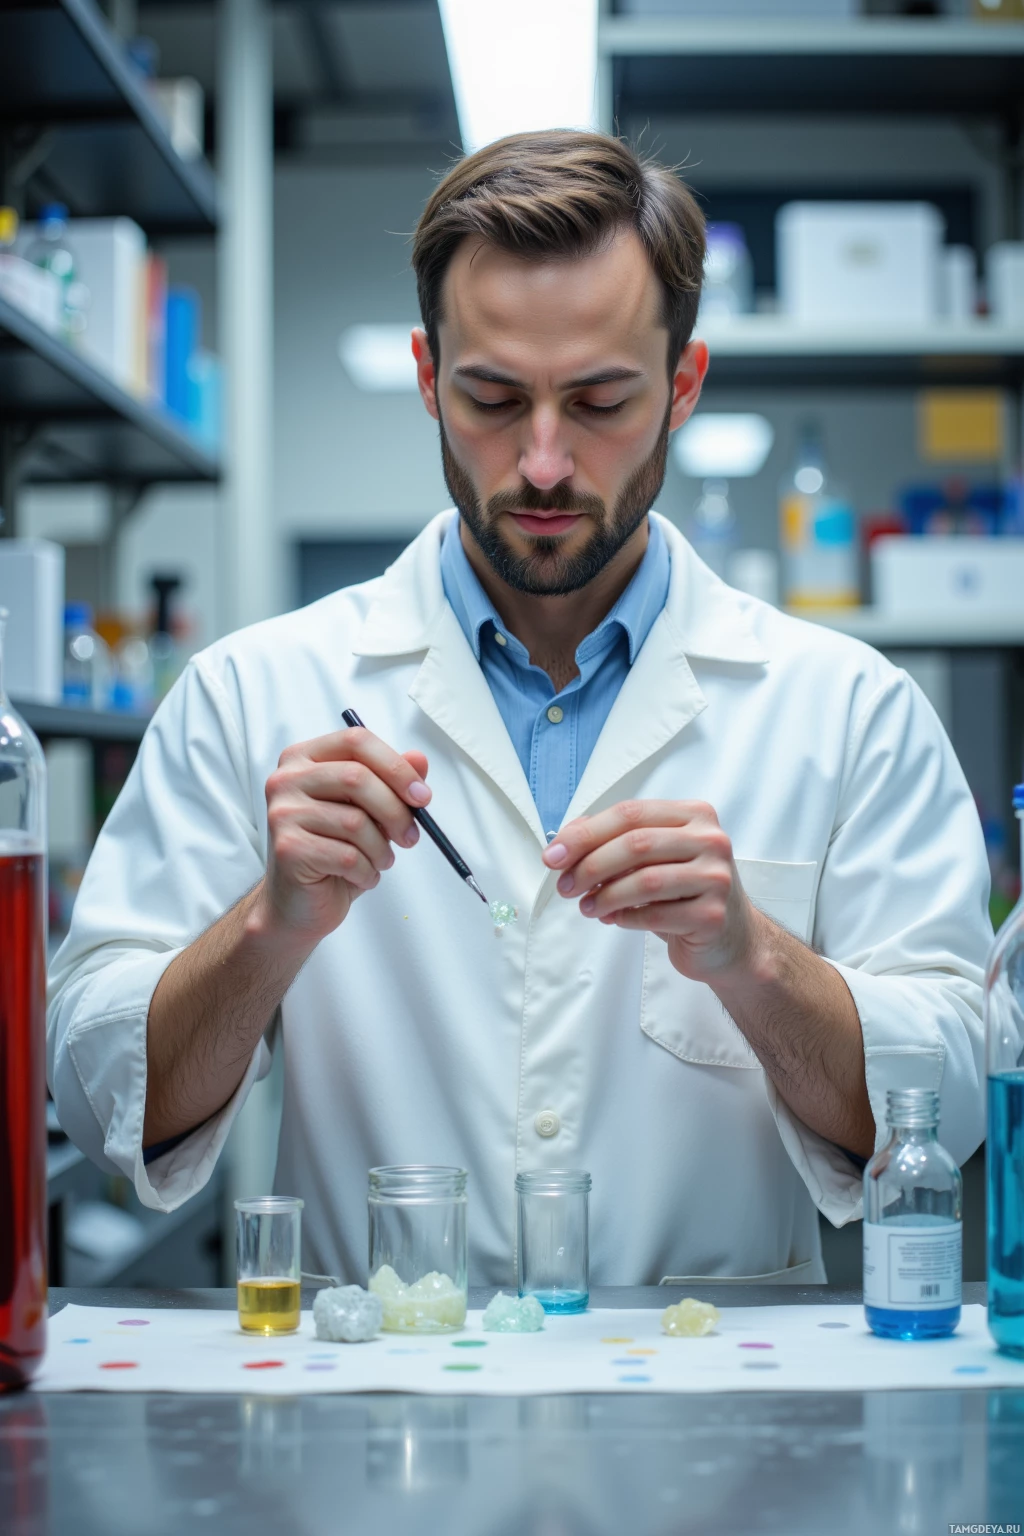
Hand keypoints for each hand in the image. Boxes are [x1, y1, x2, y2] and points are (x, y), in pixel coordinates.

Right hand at [255, 727, 430, 944]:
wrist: (299, 904)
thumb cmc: (334, 852)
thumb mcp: (368, 812)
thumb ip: (391, 782)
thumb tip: (419, 759)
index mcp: (304, 758)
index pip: (355, 741)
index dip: (395, 766)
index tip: (421, 795)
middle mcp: (286, 780)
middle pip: (356, 778)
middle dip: (395, 811)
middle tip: (411, 836)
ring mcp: (283, 814)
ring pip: (355, 821)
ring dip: (381, 849)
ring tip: (380, 861)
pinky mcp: (288, 849)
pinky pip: (348, 855)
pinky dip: (367, 871)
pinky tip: (362, 875)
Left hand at [542, 799, 765, 983]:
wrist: (730, 940)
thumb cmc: (683, 894)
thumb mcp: (651, 859)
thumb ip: (613, 841)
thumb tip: (563, 841)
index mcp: (694, 814)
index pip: (630, 813)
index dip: (585, 833)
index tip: (553, 856)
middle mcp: (710, 840)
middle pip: (635, 843)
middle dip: (590, 866)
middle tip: (565, 886)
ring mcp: (716, 877)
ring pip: (645, 880)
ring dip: (605, 896)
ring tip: (586, 907)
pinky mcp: (714, 914)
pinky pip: (655, 915)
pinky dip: (625, 918)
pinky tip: (613, 919)